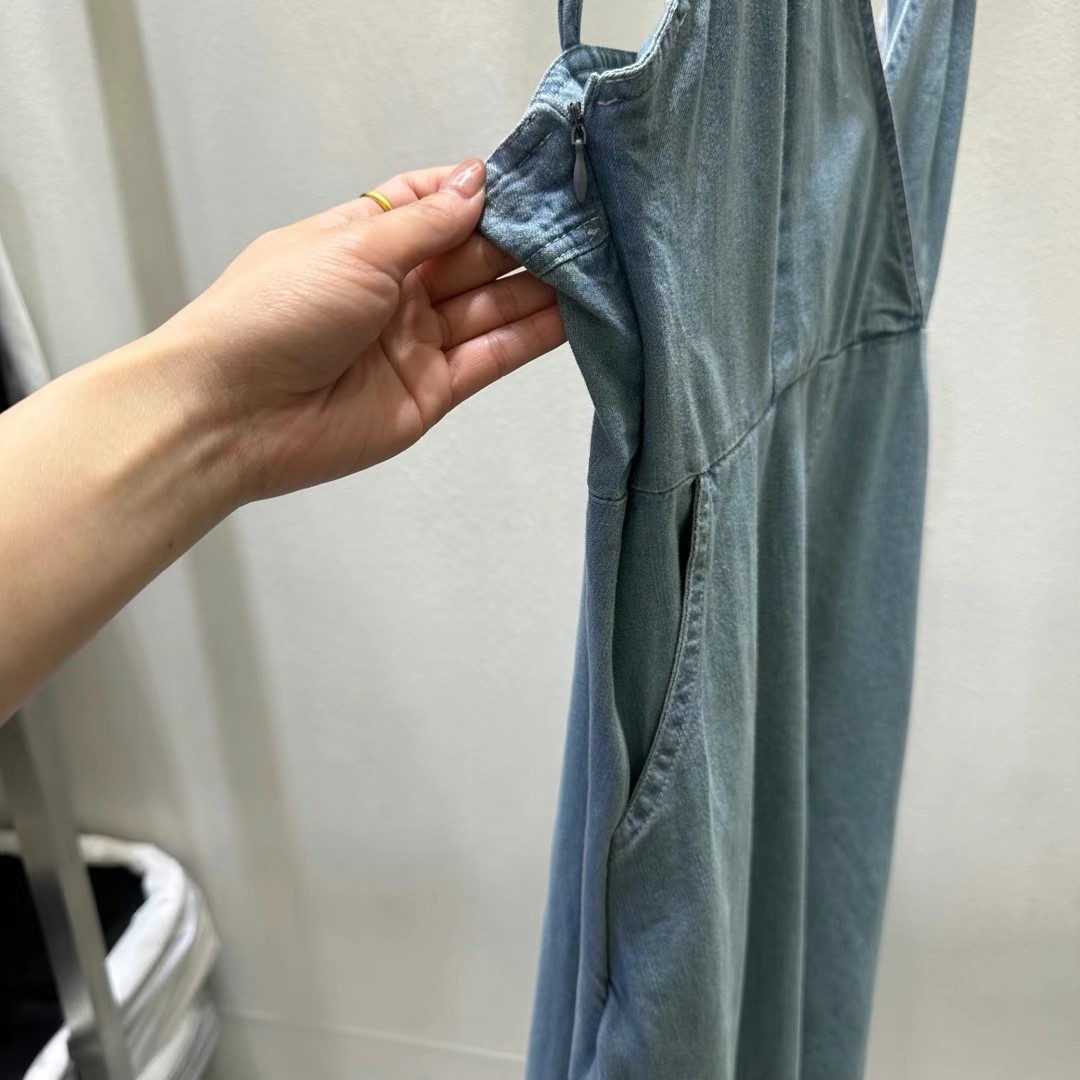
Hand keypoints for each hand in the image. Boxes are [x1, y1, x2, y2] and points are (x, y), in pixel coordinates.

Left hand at [160, 159, 564, 500]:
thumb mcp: (352, 249)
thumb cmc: (276, 312)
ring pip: (489, 305)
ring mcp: (415, 341)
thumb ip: (426, 223)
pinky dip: (531, 335)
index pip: (433, 205)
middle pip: (471, 255)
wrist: (235, 415)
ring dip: (539, 284)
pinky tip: (574, 311)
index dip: (480, 192)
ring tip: (596, 261)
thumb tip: (478, 180)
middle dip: (523, 237)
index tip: (535, 178)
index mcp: (363, 242)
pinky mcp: (433, 391)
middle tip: (585, 219)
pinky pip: (490, 356)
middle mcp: (394, 289)